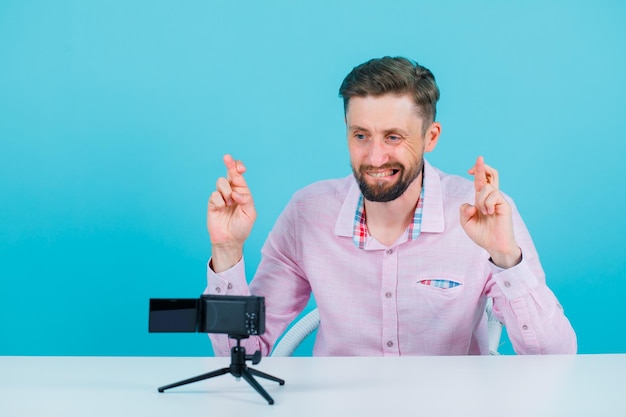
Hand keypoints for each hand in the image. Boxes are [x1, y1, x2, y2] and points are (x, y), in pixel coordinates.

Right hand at [207, 154, 256, 271]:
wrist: (229, 241)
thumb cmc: (242, 227)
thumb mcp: (250, 213)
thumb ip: (246, 200)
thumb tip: (236, 192)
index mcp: (242, 192)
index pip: (240, 175)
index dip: (238, 167)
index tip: (240, 167)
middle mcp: (231, 191)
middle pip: (229, 173)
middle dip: (229, 164)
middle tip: (227, 158)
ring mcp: (221, 196)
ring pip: (221, 182)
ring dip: (227, 191)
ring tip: (230, 203)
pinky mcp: (212, 203)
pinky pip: (214, 195)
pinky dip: (219, 201)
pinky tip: (221, 209)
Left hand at [460, 156, 521, 268]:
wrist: (494, 246)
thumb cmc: (482, 234)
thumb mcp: (466, 223)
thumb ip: (464, 211)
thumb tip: (471, 204)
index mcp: (481, 200)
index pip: (480, 181)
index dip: (477, 172)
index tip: (470, 169)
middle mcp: (490, 197)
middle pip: (491, 175)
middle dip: (483, 167)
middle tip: (479, 159)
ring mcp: (498, 200)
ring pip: (487, 187)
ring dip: (481, 199)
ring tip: (485, 213)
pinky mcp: (504, 205)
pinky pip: (494, 195)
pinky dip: (487, 204)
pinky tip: (490, 213)